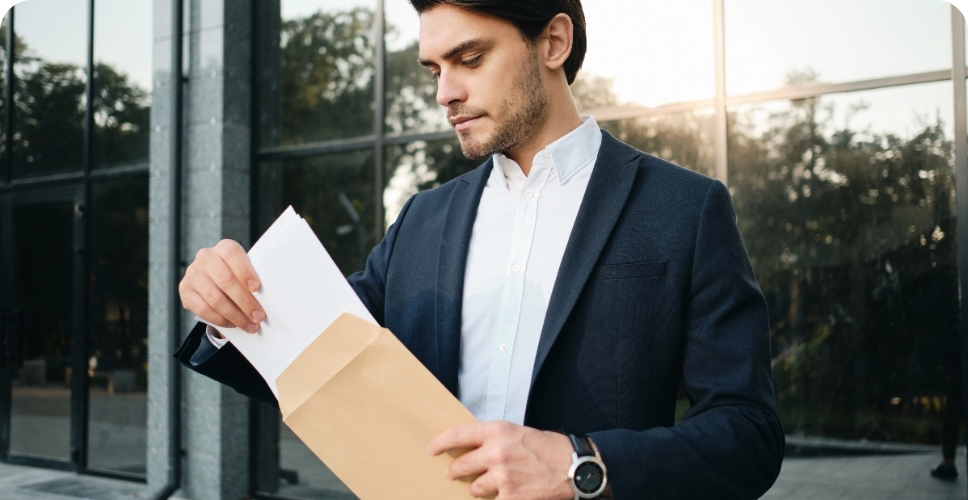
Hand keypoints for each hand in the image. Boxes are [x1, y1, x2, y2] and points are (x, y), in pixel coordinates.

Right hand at [179, 239, 265, 332]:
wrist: (212, 279)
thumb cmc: (236, 275)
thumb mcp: (244, 270)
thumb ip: (251, 278)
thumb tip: (268, 299)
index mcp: (224, 248)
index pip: (232, 255)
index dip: (244, 271)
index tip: (256, 288)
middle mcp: (206, 257)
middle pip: (225, 281)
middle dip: (244, 302)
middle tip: (258, 316)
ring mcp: (193, 274)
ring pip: (215, 298)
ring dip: (234, 315)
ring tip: (249, 325)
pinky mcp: (185, 290)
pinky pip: (203, 309)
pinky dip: (220, 319)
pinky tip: (233, 324)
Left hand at [429, 421, 573, 499]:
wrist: (572, 467)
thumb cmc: (547, 447)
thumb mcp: (517, 432)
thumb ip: (493, 439)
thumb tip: (470, 449)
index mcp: (497, 431)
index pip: (458, 436)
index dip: (441, 443)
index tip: (432, 449)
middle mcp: (496, 453)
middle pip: (461, 466)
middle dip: (454, 471)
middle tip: (452, 473)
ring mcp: (502, 478)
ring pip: (474, 488)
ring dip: (477, 488)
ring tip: (487, 485)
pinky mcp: (510, 498)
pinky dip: (495, 499)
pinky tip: (505, 494)